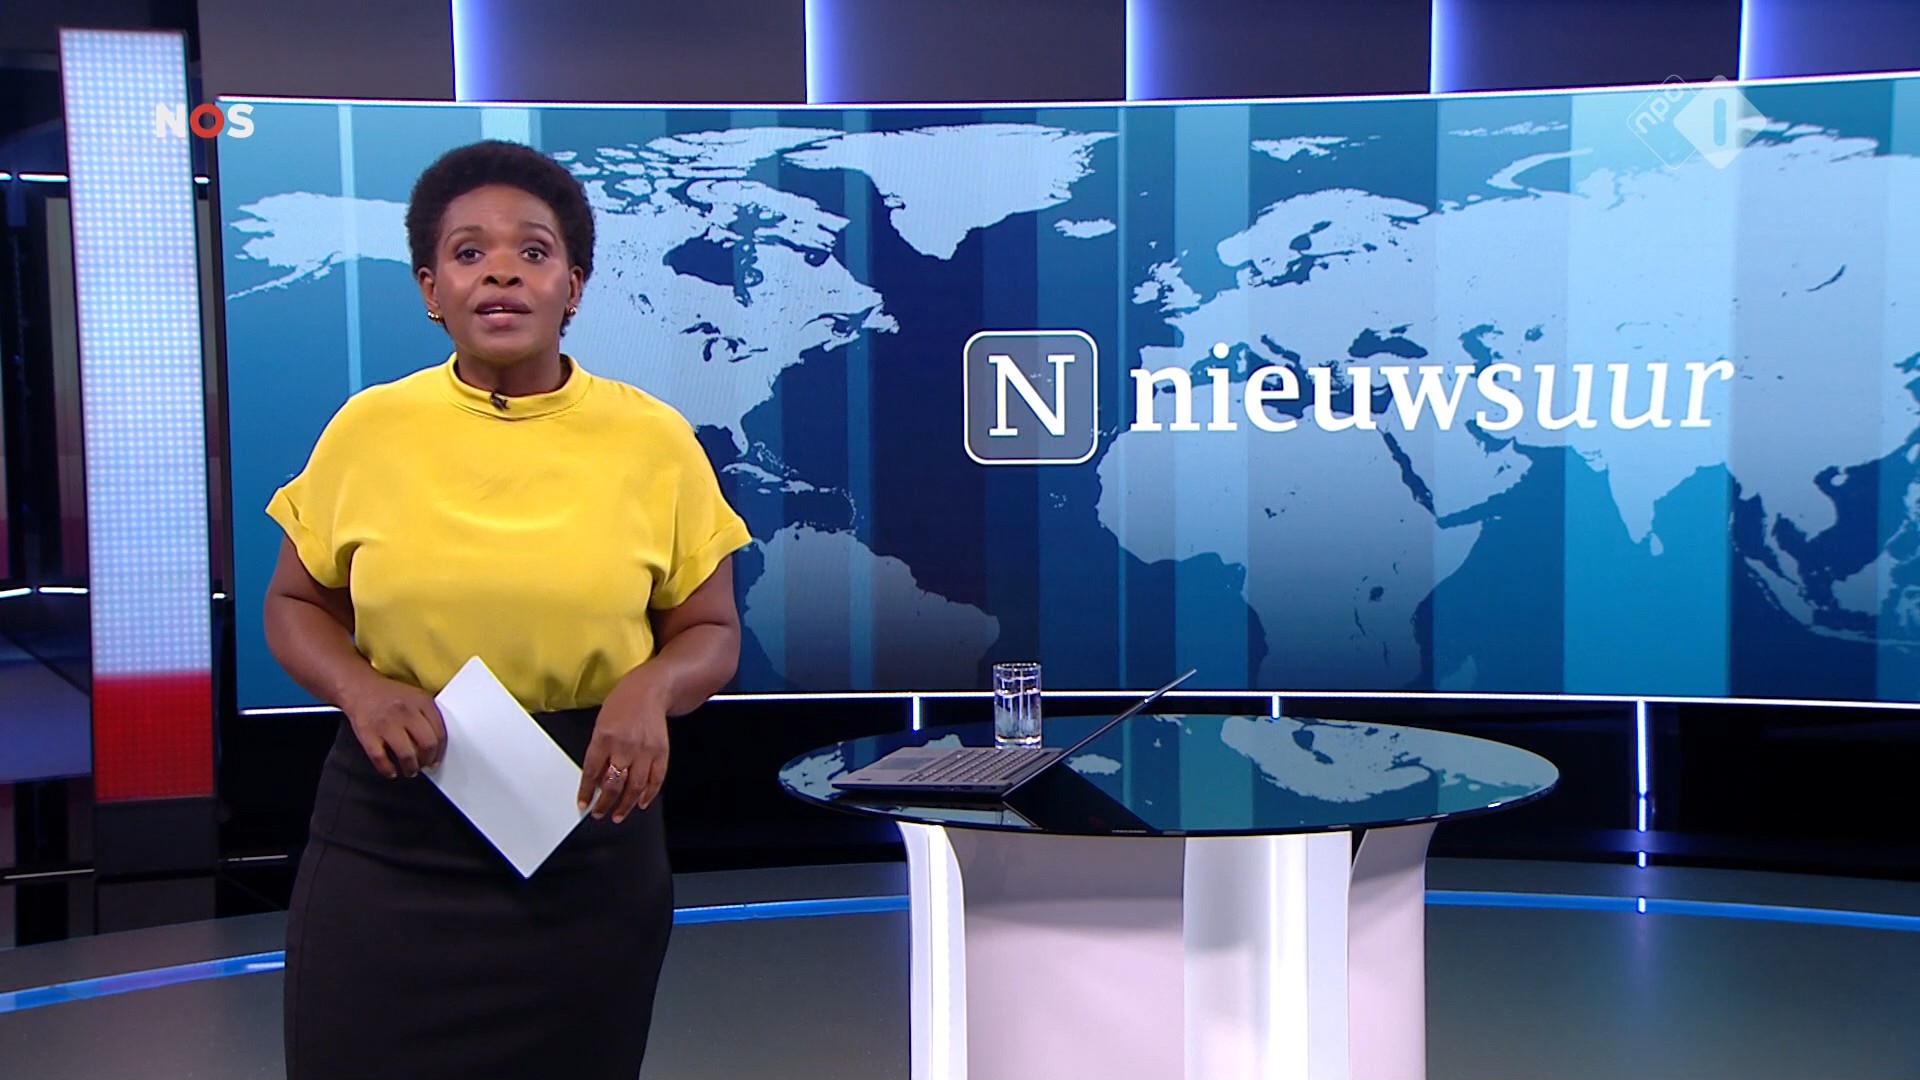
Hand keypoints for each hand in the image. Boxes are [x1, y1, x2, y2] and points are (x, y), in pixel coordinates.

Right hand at [340, 675, 446, 778]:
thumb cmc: (389, 695)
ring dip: (411, 768)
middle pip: (427, 745)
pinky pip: (380, 758)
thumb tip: (438, 743)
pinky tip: (391, 772)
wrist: (358, 687)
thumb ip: (428, 715)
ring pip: (407, 755)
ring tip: (410, 771)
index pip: (440, 732)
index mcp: (421, 702)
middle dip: (428, 760)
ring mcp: (386, 724)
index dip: (440, 751)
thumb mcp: (415, 696)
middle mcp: (406, 712)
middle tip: (425, 765)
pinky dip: (387, 770)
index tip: (437, 759)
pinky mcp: (368, 734)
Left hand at [577, 672, 670, 822]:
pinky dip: (649, 794)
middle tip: (599, 813)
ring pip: (635, 786)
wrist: (651, 689)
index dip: (587, 792)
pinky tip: (641, 803)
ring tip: (618, 815)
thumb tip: (596, 778)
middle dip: (605, 803)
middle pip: (613, 784)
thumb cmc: (623, 703)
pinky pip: (656, 779)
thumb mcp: (601, 723)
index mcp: (605, 737)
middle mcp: (625, 746)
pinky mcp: (661, 752)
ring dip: (625, 805)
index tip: (583, 804)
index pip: (592, 772)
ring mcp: (645, 750)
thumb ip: (598, 750)